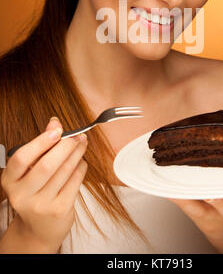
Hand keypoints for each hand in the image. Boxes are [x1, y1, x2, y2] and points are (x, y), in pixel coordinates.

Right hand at [0, 117, 87, 252]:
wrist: (39, 229)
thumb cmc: (35, 192)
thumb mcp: (30, 171)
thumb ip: (41, 146)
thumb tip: (54, 122)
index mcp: (10, 181)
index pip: (21, 158)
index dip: (40, 142)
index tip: (56, 129)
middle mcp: (22, 195)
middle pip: (46, 165)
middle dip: (65, 146)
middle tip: (76, 135)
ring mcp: (41, 205)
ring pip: (64, 172)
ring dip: (77, 153)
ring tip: (82, 143)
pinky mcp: (59, 210)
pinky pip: (75, 181)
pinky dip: (81, 167)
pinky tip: (81, 161)